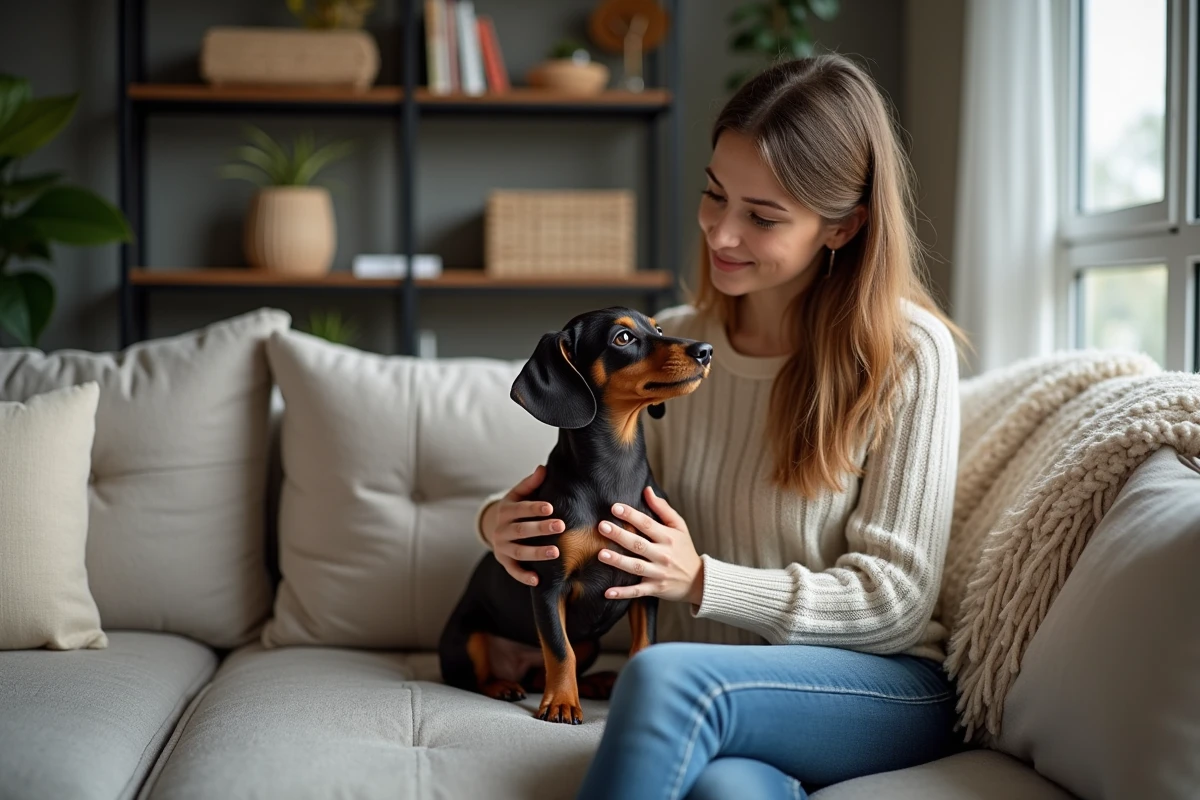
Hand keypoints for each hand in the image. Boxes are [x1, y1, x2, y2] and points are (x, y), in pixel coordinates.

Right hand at [481, 465, 562, 586]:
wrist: (494, 528)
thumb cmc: (514, 509)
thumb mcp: (518, 495)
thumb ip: (531, 484)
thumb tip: (543, 468)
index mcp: (505, 510)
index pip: (520, 508)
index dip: (534, 508)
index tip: (550, 507)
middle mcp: (501, 529)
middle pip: (521, 530)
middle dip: (541, 528)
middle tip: (561, 526)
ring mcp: (501, 547)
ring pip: (518, 551)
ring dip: (536, 553)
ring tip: (556, 552)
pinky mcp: (504, 562)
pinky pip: (513, 571)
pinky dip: (524, 576)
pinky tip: (538, 580)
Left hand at [597, 486, 703, 604]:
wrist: (698, 581)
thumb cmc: (684, 549)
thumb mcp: (679, 527)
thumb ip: (663, 509)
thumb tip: (647, 490)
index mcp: (668, 537)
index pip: (647, 524)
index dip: (631, 515)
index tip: (615, 507)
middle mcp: (663, 555)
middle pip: (638, 544)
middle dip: (620, 535)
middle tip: (602, 526)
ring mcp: (659, 573)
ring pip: (636, 566)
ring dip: (618, 561)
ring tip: (601, 554)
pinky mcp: (656, 589)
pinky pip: (637, 591)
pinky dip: (623, 593)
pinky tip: (608, 592)